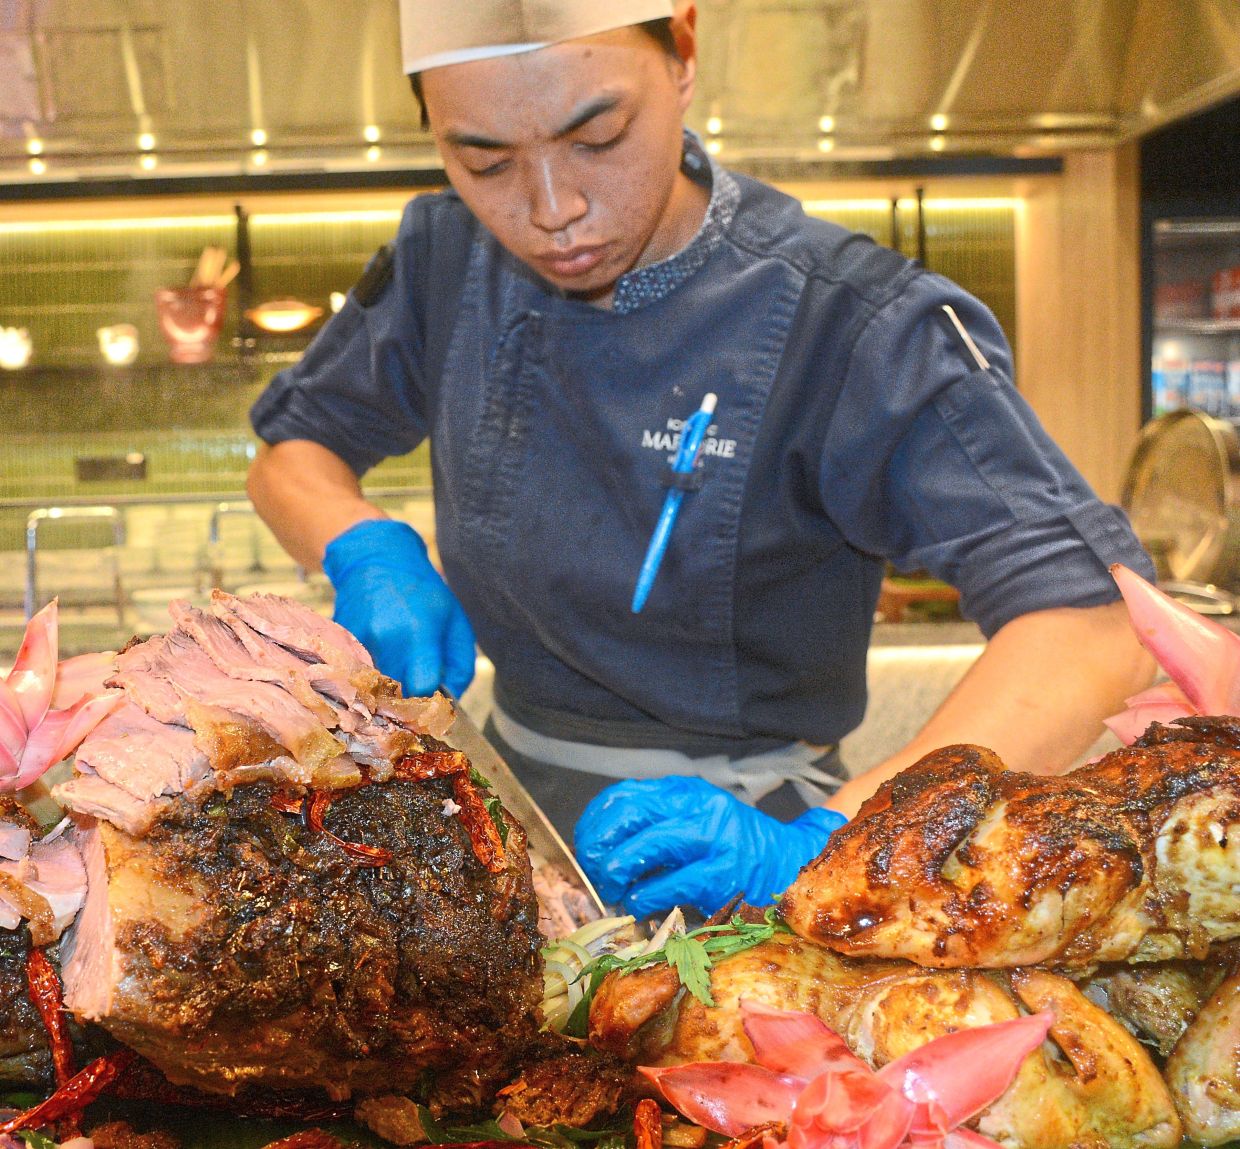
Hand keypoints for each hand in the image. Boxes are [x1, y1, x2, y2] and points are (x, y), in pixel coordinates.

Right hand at [322, 519, 475, 697]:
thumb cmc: (425, 593)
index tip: (434, 697)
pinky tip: (379, 652)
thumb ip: (460, 665)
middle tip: (416, 686)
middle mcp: (385, 638)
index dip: (430, 700)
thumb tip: (451, 700)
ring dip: (388, 687)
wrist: (378, 559)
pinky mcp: (341, 640)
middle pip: (397, 693)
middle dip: (409, 698)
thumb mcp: (455, 622)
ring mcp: (358, 639)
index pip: (422, 688)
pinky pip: (359, 671)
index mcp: (418, 632)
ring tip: (397, 666)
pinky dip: (371, 671)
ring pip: (376, 686)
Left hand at [574, 776, 846, 917]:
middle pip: (628, 818)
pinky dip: (644, 898)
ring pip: (644, 849)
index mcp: (686, 791)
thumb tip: (600, 840)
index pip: (624, 795)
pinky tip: (640, 904)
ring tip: (614, 889)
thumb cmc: (733, 844)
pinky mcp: (719, 875)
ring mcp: (711, 840)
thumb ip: (657, 820)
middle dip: (600, 848)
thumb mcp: (696, 816)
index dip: (595, 822)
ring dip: (618, 875)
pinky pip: (667, 886)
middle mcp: (698, 808)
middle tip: (596, 871)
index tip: (586, 845)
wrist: (789, 863)